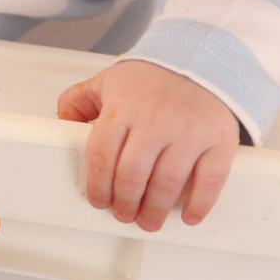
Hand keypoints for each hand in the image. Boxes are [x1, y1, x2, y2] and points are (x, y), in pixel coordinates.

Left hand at [58, 61, 238, 231]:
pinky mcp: (218, 139)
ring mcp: (188, 130)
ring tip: (149, 219)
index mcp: (124, 105)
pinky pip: (210, 180)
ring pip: (167, 183)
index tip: (99, 200)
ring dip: (155, 210)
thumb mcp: (109, 81)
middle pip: (132, 174)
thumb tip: (62, 121)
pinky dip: (199, 205)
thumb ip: (80, 100)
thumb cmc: (153, 78)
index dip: (98, 185)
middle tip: (125, 214)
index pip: (102, 153)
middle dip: (125, 203)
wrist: (200, 60)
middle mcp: (155, 118)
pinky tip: (188, 215)